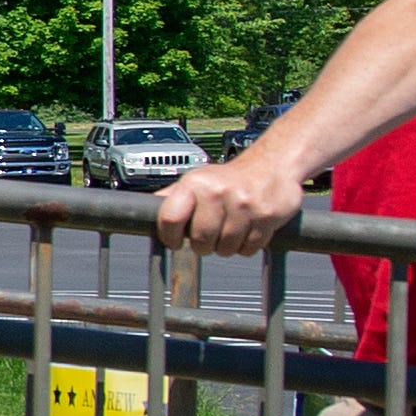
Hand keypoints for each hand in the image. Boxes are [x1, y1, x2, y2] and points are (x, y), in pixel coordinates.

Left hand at [156, 152, 305, 256]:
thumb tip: (143, 212)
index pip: (171, 218)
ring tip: (230, 229)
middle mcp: (218, 191)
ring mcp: (244, 205)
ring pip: (225, 249)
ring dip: (226, 246)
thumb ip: (172, 198)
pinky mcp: (267, 217)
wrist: (273, 166)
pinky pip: (249, 249)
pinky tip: (247, 229)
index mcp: (195, 183)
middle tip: (208, 236)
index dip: (169, 236)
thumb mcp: (196, 181)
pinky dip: (246, 246)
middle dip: (202, 245)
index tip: (174, 240)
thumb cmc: (228, 179)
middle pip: (200, 240)